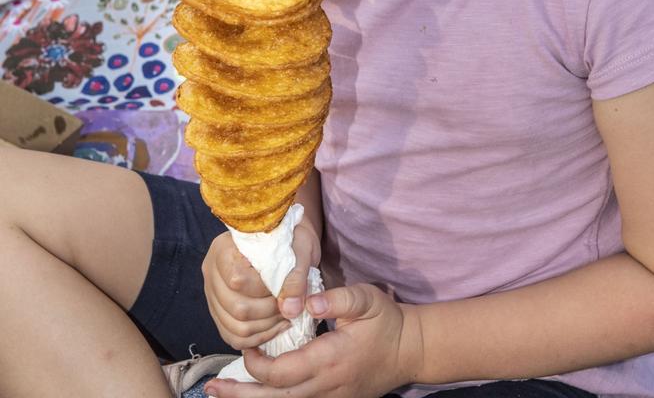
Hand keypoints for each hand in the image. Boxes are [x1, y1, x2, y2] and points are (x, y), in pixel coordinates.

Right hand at [202, 222, 320, 350]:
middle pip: (236, 308)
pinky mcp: (219, 312)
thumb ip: (296, 277)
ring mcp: (213, 294)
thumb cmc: (290, 239)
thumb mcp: (299, 247)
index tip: (285, 288)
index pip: (238, 279)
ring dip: (265, 328)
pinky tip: (275, 327)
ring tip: (285, 317)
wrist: (284, 238)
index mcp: (224, 248)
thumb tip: (289, 310)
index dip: (265, 291)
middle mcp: (212, 272)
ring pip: (235, 327)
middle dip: (269, 313)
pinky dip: (257, 338)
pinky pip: (233, 337)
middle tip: (289, 307)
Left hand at [204, 283, 423, 397]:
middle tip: (211, 388)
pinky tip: (255, 394)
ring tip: (222, 394)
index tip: (248, 347)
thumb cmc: (386, 321)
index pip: (284, 373)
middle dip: (241, 394)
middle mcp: (327, 387)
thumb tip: (307, 300)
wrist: (410, 350)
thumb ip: (337, 298)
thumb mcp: (366, 299)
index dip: (258, 365)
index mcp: (331, 360)